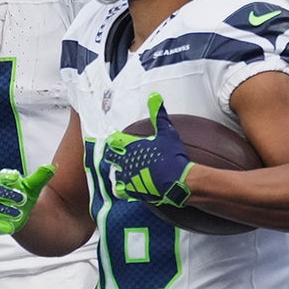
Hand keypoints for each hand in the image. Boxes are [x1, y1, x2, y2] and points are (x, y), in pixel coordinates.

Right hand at [0, 165, 54, 235]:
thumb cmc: (24, 194)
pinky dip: (0, 226)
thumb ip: (41, 176)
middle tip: (23, 199)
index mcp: (3, 181)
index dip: (8, 177)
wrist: (20, 211)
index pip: (2, 176)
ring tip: (19, 214)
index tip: (16, 178)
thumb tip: (52, 167)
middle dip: (10, 195)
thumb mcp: (34, 186)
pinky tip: (10, 228)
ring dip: (7, 211)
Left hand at [102, 93, 193, 207]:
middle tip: (119, 155)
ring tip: (125, 172)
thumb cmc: (172, 156)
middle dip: (114, 156)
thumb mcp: (167, 133)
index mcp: (131, 146)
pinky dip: (124, 188)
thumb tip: (154, 96)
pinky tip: (130, 187)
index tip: (116, 139)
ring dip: (119, 172)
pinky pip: (121, 190)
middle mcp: (125, 162)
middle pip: (111, 157)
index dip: (115, 140)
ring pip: (115, 174)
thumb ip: (159, 115)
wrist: (178, 181)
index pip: (114, 140)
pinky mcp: (132, 191)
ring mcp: (127, 177)